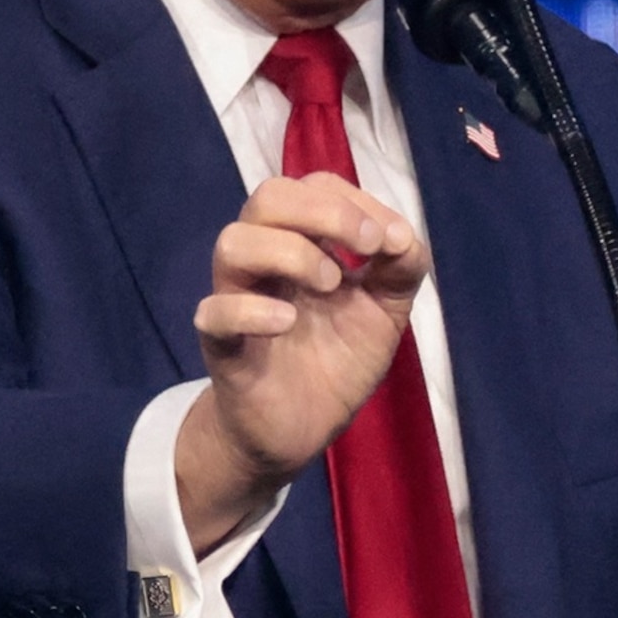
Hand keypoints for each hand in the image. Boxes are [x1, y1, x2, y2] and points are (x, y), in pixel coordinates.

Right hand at [176, 173, 429, 550]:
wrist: (303, 430)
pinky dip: (251, 310)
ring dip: (290, 252)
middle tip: (363, 247)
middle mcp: (263, 262)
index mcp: (300, 244)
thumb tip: (403, 236)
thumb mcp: (385, 310)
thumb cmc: (337, 361)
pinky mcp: (222, 347)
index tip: (387, 240)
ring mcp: (238, 300)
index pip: (311, 187)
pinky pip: (214, 314)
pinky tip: (287, 323)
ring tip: (329, 285)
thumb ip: (402, 269)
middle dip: (322, 210)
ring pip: (233, 243)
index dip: (353, 200)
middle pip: (267, 197)